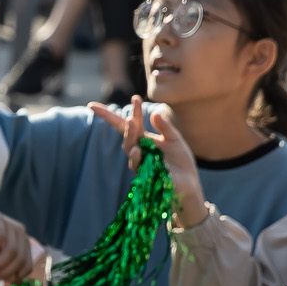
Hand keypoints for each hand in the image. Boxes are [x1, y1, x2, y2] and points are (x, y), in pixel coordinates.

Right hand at [0, 183, 46, 284]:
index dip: (14, 277)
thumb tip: (12, 280)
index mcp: (23, 243)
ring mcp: (11, 225)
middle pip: (20, 260)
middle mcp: (21, 233)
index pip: (27, 266)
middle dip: (4, 272)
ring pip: (12, 251)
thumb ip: (3, 265)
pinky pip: (1, 237)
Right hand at [92, 97, 206, 229]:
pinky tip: (137, 149)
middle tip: (130, 114)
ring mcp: (139, 161)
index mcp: (142, 137)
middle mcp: (137, 148)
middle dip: (125, 124)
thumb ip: (165, 126)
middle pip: (125, 135)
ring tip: (131, 123)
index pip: (123, 124)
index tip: (98, 104)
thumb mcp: (174, 139)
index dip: (108, 115)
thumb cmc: (180, 160)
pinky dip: (135, 156)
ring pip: (128, 148)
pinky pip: (136, 164)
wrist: (188, 181)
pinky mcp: (143, 173)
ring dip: (129, 135)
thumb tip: (154, 113)